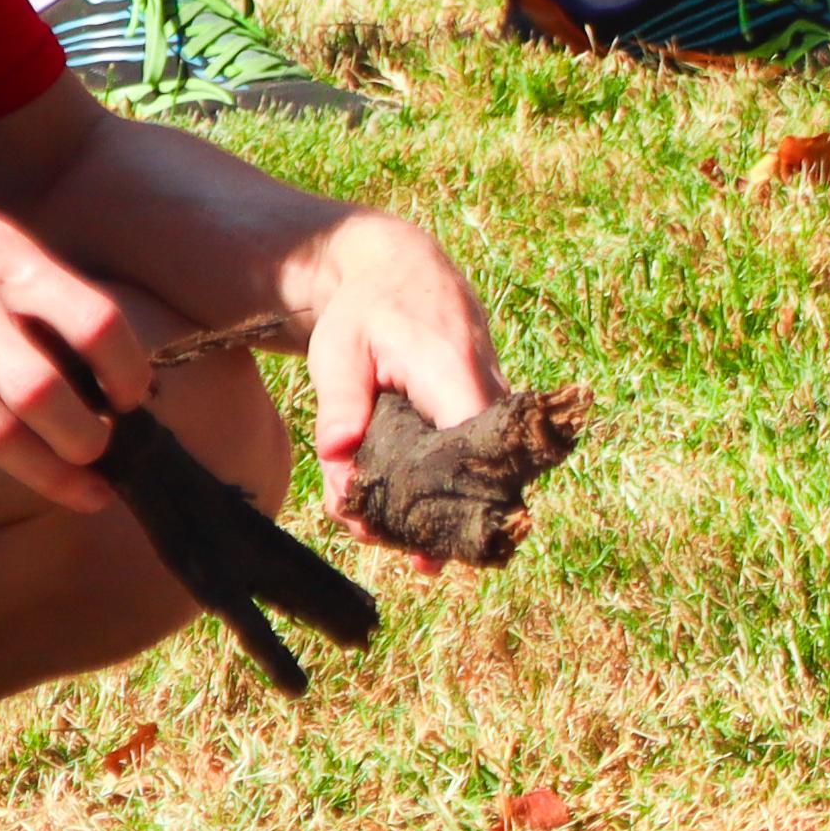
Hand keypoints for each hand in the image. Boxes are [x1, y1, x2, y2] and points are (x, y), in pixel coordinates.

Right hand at [0, 99, 147, 508]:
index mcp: (4, 258)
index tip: (137, 392)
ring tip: (80, 485)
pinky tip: (12, 455)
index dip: (128, 368)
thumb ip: (29, 285)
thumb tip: (82, 352)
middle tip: (108, 450)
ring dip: (46, 471)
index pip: (95, 322)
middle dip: (87, 439)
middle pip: (45, 397)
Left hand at [280, 207, 503, 527]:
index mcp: (455, 373)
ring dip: (445, 507)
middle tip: (412, 560)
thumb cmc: (365, 310)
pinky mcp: (482, 410)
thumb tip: (338, 455)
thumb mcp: (339, 350)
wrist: (400, 270)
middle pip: (487, 471)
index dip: (458, 500)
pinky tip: (407, 514)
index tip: (429, 546)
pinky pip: (474, 456)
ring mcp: (491, 400)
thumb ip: (340, 403)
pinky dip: (444, 486)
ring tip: (399, 538)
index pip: (476, 447)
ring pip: (483, 469)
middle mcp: (487, 390)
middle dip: (449, 520)